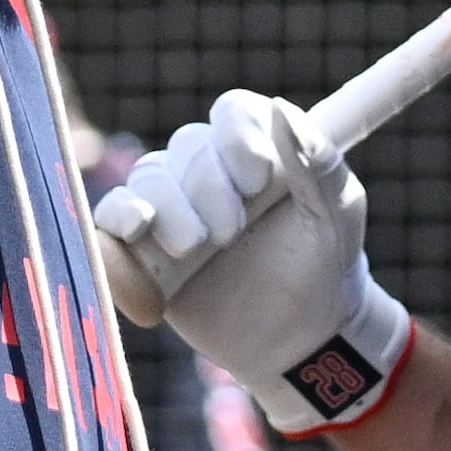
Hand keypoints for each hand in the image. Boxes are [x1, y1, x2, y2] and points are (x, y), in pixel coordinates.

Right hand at [92, 91, 410, 434]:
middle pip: (188, 145)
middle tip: (231, 233)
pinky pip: (113, 212)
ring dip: (170, 207)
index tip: (258, 181)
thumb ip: (319, 165)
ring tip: (195, 246)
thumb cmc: (324, 270)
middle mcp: (215, 171)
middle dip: (207, 186)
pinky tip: (140, 230)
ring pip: (150, 176)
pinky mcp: (145, 245)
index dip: (237, 138)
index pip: (234, 113)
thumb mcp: (337, 217)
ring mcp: (177, 206)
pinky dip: (120, 216)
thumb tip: (281, 109)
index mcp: (264, 152)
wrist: (297, 341)